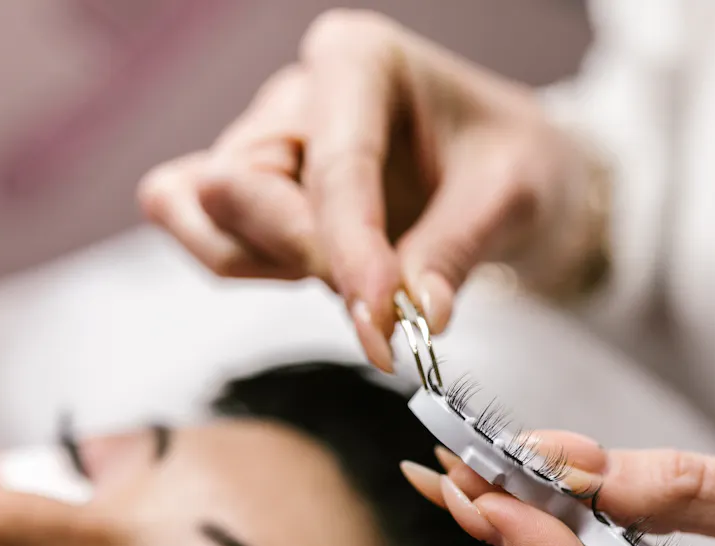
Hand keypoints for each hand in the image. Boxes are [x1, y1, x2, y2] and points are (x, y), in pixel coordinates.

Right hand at [139, 10, 608, 370]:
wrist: (507, 176)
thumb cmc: (510, 164)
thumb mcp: (512, 198)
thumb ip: (456, 252)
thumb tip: (414, 317)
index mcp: (361, 59)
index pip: (335, 164)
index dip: (352, 250)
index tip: (383, 318)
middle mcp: (297, 92)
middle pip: (239, 186)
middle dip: (307, 257)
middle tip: (382, 301)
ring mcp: (262, 141)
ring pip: (203, 216)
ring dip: (277, 267)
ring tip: (362, 276)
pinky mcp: (248, 191)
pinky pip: (205, 235)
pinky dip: (251, 269)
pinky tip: (321, 273)